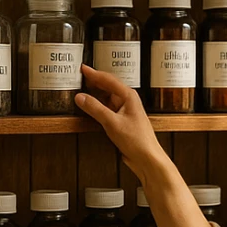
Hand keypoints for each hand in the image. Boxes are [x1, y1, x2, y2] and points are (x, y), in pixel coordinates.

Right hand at [75, 64, 162, 179]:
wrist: (147, 157)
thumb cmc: (137, 140)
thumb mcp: (112, 122)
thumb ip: (95, 108)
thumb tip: (80, 97)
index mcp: (128, 96)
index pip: (108, 79)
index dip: (93, 73)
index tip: (82, 68)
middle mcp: (127, 101)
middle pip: (107, 86)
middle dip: (93, 82)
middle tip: (79, 77)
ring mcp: (124, 111)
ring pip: (106, 98)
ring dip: (94, 95)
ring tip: (81, 90)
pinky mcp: (121, 121)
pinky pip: (106, 109)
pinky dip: (97, 106)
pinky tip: (89, 108)